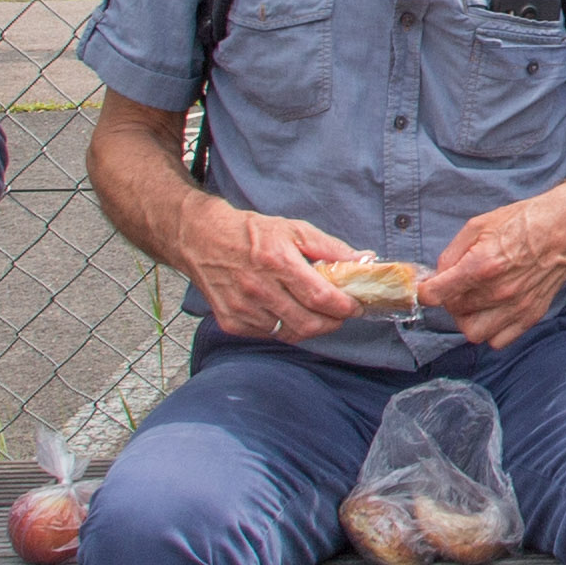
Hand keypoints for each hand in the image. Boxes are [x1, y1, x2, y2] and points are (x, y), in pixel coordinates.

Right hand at [186, 202, 380, 341]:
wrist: (202, 240)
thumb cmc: (251, 233)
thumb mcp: (293, 229)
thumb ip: (330, 248)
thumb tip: (363, 260)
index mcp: (277, 262)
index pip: (321, 297)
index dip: (344, 307)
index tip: (356, 306)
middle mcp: (259, 289)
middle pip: (309, 323)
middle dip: (332, 323)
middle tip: (340, 313)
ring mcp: (243, 309)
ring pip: (291, 333)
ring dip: (310, 326)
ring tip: (314, 311)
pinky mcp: (232, 322)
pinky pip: (270, 334)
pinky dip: (285, 327)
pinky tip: (286, 311)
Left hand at [421, 180, 565, 347]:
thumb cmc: (523, 222)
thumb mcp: (478, 225)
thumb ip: (452, 253)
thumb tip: (438, 276)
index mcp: (481, 265)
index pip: (437, 294)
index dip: (426, 292)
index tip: (428, 289)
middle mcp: (498, 291)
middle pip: (454, 311)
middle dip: (450, 299)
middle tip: (457, 286)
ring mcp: (516, 306)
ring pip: (473, 333)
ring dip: (468, 318)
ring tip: (473, 302)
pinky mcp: (531, 315)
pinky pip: (499, 340)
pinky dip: (490, 330)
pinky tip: (492, 311)